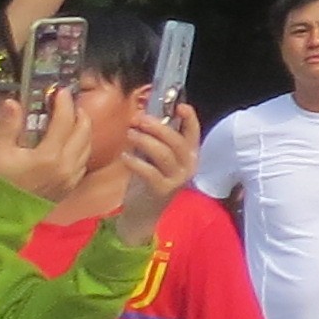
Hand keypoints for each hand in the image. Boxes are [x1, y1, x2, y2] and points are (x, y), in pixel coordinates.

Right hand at [0, 92, 93, 203]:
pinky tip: (71, 141)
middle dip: (79, 114)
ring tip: (72, 118)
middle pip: (83, 132)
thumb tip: (13, 101)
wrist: (1, 216)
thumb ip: (8, 125)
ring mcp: (72, 177)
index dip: (64, 103)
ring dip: (83, 129)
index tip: (61, 91)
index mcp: (49, 156)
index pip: (64, 121)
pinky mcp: (71, 186)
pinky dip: (81, 146)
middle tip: (69, 103)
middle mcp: (67, 166)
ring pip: (87, 146)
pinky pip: (84, 160)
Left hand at [108, 102, 198, 243]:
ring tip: (129, 134)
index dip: (190, 118)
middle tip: (138, 118)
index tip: (181, 106)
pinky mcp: (163, 190)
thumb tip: (144, 115)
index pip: (194, 133)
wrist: (144, 212)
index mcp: (189, 154)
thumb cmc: (149, 180)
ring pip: (164, 154)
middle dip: (157, 127)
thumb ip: (156, 140)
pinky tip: (125, 156)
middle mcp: (188, 166)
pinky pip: (149, 172)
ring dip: (145, 141)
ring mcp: (177, 179)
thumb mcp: (156, 157)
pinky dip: (135, 162)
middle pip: (176, 141)